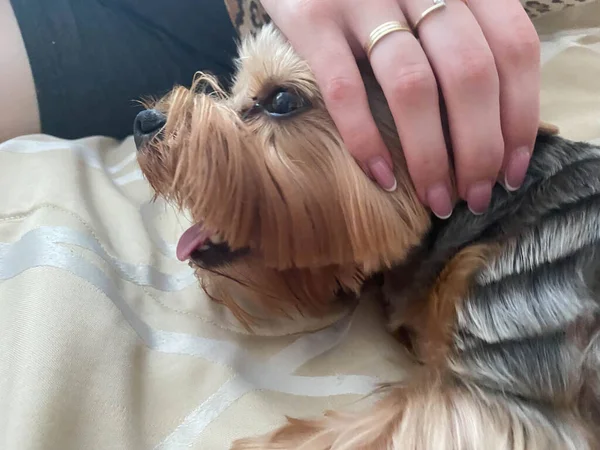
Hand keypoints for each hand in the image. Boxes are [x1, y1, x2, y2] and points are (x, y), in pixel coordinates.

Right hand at [261, 0, 539, 216]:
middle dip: (479, 148)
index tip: (512, 171)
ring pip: (413, 86)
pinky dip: (365, 138)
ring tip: (436, 200)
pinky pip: (345, 89)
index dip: (521, 116)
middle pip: (469, 74)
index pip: (513, 48)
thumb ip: (463, 39)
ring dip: (431, 155)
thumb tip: (493, 125)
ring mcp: (364, 0)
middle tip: (475, 197)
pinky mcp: (314, 21)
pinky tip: (381, 176)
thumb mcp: (429, 1)